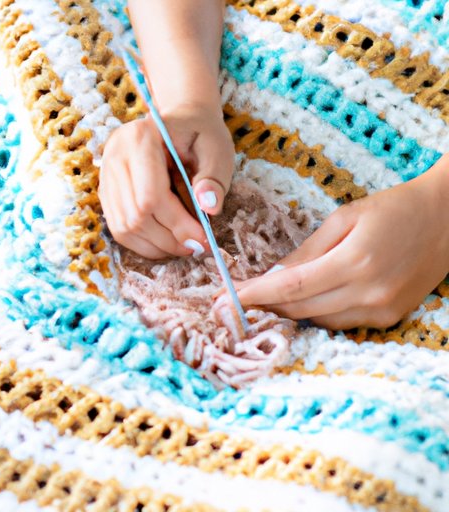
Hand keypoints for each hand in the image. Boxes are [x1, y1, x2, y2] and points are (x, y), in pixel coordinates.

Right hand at [99, 105, 234, 258]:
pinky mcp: (107, 191)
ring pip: (125, 227)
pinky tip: (167, 242)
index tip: (203, 239)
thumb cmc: (201, 134)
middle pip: (136, 215)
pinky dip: (145, 243)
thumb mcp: (217, 149)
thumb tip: (209, 208)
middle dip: (169, 239)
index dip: (178, 224)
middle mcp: (115, 156)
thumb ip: (214, 178)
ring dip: (157, 246)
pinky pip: (120, 229)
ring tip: (184, 246)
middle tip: (197, 247)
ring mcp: (106, 175)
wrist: (180, 122)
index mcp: (140, 139)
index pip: (151, 196)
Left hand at [235, 155, 448, 329]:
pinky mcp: (389, 318)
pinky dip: (315, 315)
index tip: (224, 297)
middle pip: (300, 309)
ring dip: (287, 312)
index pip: (291, 286)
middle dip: (263, 306)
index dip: (255, 294)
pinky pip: (339, 323)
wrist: (446, 219)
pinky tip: (301, 303)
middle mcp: (368, 293)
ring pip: (317, 321)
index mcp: (355, 262)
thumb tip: (273, 274)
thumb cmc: (393, 208)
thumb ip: (307, 251)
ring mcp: (381, 311)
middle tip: (232, 302)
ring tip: (262, 302)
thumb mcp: (345, 218)